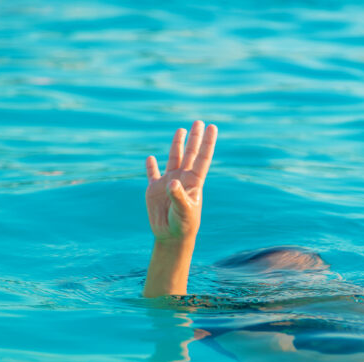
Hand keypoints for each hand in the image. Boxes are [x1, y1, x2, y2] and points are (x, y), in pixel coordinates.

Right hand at [145, 120, 217, 242]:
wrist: (171, 237)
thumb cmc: (183, 225)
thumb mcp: (184, 212)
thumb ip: (178, 197)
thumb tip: (171, 182)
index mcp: (194, 182)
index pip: (202, 158)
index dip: (207, 142)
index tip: (212, 127)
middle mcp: (182, 178)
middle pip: (190, 153)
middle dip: (194, 138)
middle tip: (199, 121)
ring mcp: (168, 183)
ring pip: (173, 158)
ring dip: (176, 144)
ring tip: (181, 130)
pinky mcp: (154, 190)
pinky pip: (152, 174)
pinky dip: (151, 166)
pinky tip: (151, 158)